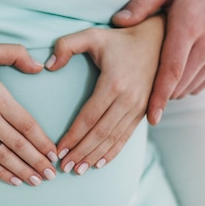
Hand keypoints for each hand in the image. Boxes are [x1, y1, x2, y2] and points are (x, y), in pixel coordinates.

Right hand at [0, 43, 58, 185]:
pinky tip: (14, 180)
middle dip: (38, 161)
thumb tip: (39, 67)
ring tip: (38, 181)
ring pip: (2, 156)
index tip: (55, 152)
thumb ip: (16, 54)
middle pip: (18, 144)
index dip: (43, 141)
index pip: (26, 124)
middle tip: (53, 174)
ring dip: (22, 171)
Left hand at [45, 15, 164, 173]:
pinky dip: (112, 152)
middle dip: (81, 153)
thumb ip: (66, 45)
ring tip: (78, 170)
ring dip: (95, 157)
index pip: (88, 117)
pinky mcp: (145, 112)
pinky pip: (126, 137)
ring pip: (113, 139)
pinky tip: (99, 164)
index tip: (58, 150)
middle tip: (64, 167)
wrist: (157, 41)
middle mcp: (128, 99)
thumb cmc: (118, 39)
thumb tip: (48, 66)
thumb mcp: (91, 35)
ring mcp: (139, 108)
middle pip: (100, 133)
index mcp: (113, 83)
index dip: (72, 136)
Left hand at [112, 0, 204, 124]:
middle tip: (135, 92)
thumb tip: (118, 22)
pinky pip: (200, 84)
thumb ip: (142, 3)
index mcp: (189, 26)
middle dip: (158, 94)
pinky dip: (185, 84)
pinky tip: (173, 72)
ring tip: (153, 78)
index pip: (172, 70)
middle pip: (179, 84)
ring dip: (170, 89)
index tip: (150, 118)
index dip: (159, 96)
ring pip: (188, 87)